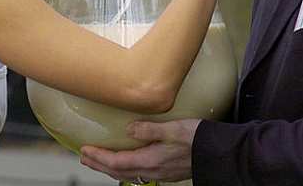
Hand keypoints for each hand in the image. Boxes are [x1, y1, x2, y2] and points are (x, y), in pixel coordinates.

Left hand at [80, 119, 200, 182]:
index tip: (84, 150)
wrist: (219, 154)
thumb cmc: (198, 138)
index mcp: (150, 160)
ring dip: (110, 168)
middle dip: (99, 165)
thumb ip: (149, 129)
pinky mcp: (167, 172)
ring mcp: (160, 173)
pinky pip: (139, 174)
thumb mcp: (172, 129)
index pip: (116, 162)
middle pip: (118, 171)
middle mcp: (152, 170)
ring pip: (128, 174)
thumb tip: (128, 130)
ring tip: (99, 162)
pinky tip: (127, 164)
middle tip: (84, 158)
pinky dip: (125, 169)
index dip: (98, 157)